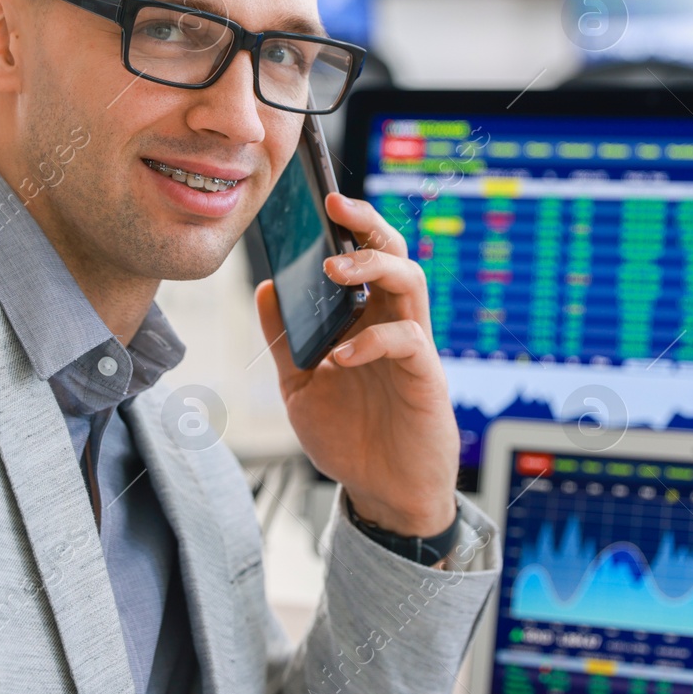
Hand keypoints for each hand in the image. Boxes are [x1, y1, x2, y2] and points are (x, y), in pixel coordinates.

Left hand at [255, 192, 457, 537]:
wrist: (383, 493)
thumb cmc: (350, 437)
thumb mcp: (301, 385)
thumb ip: (287, 339)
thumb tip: (267, 288)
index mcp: (366, 318)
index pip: (363, 256)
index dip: (347, 226)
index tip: (316, 200)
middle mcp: (393, 322)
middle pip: (393, 252)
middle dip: (367, 224)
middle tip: (334, 206)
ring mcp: (412, 348)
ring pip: (410, 280)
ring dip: (373, 266)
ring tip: (335, 269)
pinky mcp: (425, 377)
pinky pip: (407, 340)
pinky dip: (372, 340)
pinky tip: (341, 355)